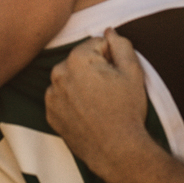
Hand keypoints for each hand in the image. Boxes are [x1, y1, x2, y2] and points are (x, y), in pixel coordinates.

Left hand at [45, 29, 147, 178]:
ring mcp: (51, 95)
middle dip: (94, 69)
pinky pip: (62, 97)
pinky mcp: (50, 113)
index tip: (117, 76)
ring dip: (82, 84)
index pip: (97, 44)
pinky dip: (72, 101)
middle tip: (109, 91)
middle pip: (81, 60)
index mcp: (77, 59)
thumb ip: (121, 44)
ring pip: (70, 78)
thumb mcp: (133, 71)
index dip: (111, 58)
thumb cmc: (127, 110)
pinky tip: (88, 113)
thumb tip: (109, 31)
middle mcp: (58, 73)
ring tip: (99, 103)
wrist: (117, 151)